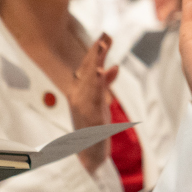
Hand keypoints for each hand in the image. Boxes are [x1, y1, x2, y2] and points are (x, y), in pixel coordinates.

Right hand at [68, 33, 118, 171]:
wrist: (87, 155)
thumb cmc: (93, 128)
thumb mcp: (101, 102)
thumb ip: (105, 84)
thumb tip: (114, 67)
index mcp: (79, 91)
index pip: (87, 66)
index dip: (95, 51)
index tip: (105, 36)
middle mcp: (77, 95)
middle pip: (87, 69)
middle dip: (96, 52)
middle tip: (105, 36)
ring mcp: (81, 106)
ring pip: (90, 79)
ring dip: (97, 62)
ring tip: (103, 47)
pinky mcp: (89, 117)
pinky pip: (94, 97)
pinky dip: (98, 84)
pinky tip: (104, 72)